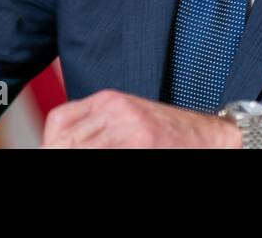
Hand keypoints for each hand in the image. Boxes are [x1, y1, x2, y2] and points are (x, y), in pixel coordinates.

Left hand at [40, 90, 240, 147]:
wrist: (211, 136)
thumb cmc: (167, 131)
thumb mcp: (126, 117)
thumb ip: (95, 125)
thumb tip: (58, 143)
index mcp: (107, 100)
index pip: (59, 121)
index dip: (50, 143)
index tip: (49, 151)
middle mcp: (115, 110)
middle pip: (67, 141)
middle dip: (60, 153)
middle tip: (56, 157)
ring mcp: (130, 130)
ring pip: (83, 149)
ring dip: (77, 159)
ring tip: (82, 161)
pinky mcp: (142, 145)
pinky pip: (107, 154)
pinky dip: (103, 159)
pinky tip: (114, 156)